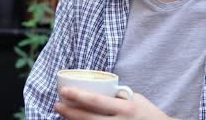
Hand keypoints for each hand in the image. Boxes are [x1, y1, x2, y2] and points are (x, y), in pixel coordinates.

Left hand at [55, 87, 172, 119]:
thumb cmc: (149, 114)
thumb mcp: (137, 100)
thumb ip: (118, 96)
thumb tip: (98, 89)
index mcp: (126, 109)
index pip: (96, 101)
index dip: (78, 96)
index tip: (63, 91)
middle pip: (88, 118)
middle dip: (69, 112)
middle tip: (57, 105)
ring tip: (63, 116)